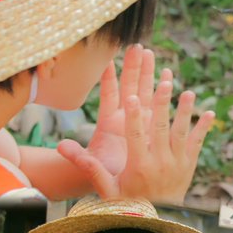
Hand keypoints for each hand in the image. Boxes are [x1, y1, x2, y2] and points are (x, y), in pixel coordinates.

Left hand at [57, 46, 157, 183]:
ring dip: (149, 74)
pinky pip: (160, 106)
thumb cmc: (103, 174)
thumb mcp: (92, 166)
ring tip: (151, 54)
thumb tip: (61, 146)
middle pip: (129, 86)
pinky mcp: (153, 126)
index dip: (108, 78)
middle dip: (133, 67)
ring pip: (145, 92)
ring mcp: (139, 119)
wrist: (119, 185)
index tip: (108, 60)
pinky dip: (164, 92)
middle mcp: (124, 117)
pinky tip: (170, 77)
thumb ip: (80, 158)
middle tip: (136, 47)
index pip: (109, 95)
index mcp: (109, 123)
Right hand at [58, 49, 214, 203]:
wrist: (156, 224)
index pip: (135, 137)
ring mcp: (177, 163)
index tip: (131, 99)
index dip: (133, 117)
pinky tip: (210, 113)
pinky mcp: (189, 165)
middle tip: (164, 82)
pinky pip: (197, 144)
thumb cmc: (127, 203)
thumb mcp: (107, 188)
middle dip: (162, 104)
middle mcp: (160, 163)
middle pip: (160, 129)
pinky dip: (203, 129)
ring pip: (181, 133)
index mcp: (139, 166)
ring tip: (188, 92)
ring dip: (184, 111)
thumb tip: (63, 148)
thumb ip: (90, 167)